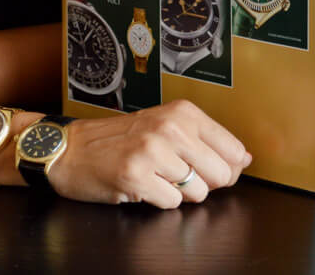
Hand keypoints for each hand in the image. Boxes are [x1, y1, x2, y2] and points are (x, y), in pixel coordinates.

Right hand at [51, 100, 250, 208]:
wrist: (71, 148)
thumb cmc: (119, 139)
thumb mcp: (165, 125)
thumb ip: (205, 140)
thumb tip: (243, 159)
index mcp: (183, 113)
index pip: (233, 149)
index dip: (227, 168)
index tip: (211, 169)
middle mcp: (171, 128)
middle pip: (220, 174)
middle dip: (205, 184)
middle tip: (179, 175)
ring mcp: (152, 152)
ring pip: (197, 192)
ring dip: (179, 193)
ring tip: (157, 177)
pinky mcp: (136, 176)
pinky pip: (171, 203)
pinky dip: (159, 200)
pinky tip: (143, 185)